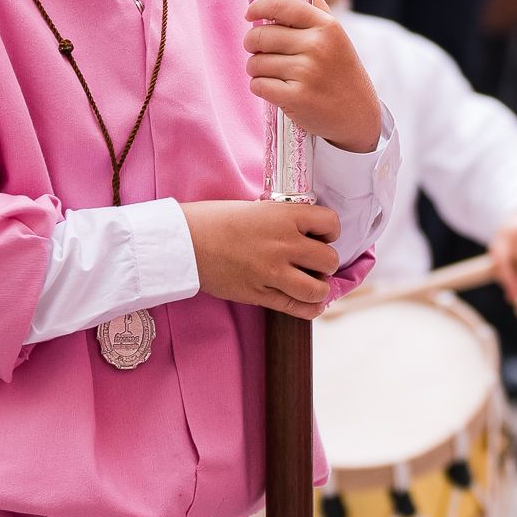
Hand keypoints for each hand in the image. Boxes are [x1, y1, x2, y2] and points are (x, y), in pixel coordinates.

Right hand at [184, 200, 342, 320]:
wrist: (185, 242)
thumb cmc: (214, 220)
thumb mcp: (256, 208)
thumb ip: (282, 219)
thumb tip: (304, 231)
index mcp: (285, 215)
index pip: (331, 223)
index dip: (330, 230)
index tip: (322, 235)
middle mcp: (284, 244)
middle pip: (330, 259)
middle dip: (326, 261)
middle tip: (313, 261)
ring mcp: (273, 272)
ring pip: (318, 289)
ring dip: (320, 287)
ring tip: (310, 283)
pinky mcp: (260, 294)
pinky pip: (297, 308)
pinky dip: (309, 308)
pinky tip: (309, 304)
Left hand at [245, 0, 383, 151]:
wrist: (358, 115)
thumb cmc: (342, 72)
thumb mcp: (336, 36)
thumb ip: (315, 7)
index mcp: (326, 26)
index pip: (281, 5)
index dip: (258, 7)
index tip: (250, 14)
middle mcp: (317, 46)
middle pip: (261, 35)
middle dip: (252, 44)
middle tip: (258, 51)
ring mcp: (307, 73)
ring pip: (256, 63)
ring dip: (255, 69)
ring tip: (269, 73)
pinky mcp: (296, 98)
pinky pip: (258, 85)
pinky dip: (260, 87)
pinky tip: (272, 88)